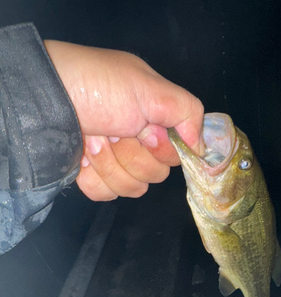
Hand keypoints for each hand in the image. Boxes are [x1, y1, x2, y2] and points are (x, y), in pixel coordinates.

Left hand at [44, 41, 203, 200]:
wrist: (46, 98)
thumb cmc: (97, 86)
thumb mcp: (149, 87)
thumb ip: (187, 112)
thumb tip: (203, 148)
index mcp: (153, 122)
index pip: (175, 156)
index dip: (161, 149)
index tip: (145, 131)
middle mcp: (136, 144)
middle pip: (154, 176)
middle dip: (132, 154)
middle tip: (113, 130)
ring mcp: (113, 162)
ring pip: (131, 189)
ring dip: (110, 163)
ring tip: (94, 138)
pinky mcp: (91, 178)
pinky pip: (105, 195)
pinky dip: (93, 178)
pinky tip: (83, 157)